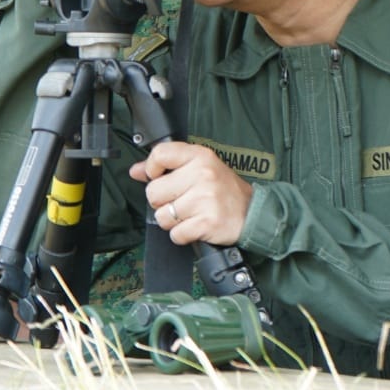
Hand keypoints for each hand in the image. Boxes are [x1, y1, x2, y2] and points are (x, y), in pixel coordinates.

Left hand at [132, 142, 252, 246]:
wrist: (253, 212)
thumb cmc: (223, 189)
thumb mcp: (200, 168)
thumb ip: (167, 167)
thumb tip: (136, 171)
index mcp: (200, 156)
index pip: (159, 154)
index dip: (151, 170)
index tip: (159, 177)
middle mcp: (202, 174)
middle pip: (154, 192)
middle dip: (163, 202)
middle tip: (182, 201)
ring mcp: (205, 199)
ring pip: (162, 216)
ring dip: (173, 221)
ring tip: (191, 214)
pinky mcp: (207, 222)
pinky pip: (175, 234)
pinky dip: (183, 235)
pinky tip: (196, 226)